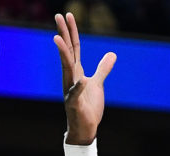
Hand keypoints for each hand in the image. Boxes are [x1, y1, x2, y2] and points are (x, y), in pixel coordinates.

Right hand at [53, 12, 116, 143]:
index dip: (72, 31)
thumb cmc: (88, 106)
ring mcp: (70, 89)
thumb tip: (112, 54)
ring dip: (63, 54)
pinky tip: (82, 80)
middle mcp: (70, 77)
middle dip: (63, 34)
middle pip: (67, 52)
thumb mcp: (97, 84)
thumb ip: (103, 69)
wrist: (85, 127)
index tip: (68, 15)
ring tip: (58, 39)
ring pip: (66, 69)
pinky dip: (79, 88)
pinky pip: (76, 94)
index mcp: (75, 71)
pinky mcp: (74, 104)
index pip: (73, 47)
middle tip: (58, 16)